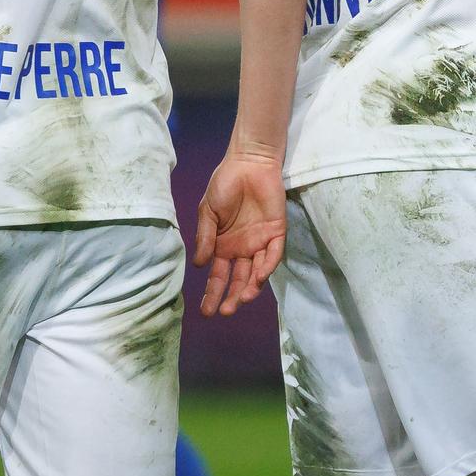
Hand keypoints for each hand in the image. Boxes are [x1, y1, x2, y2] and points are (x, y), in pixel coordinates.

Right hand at [193, 148, 286, 317]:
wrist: (248, 163)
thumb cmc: (225, 184)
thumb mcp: (207, 211)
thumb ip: (205, 236)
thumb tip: (200, 265)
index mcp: (223, 246)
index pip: (218, 276)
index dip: (212, 294)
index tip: (205, 312)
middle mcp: (241, 249)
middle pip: (238, 280)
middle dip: (232, 297)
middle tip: (226, 312)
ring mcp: (259, 242)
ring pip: (257, 273)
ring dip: (250, 288)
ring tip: (242, 299)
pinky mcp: (276, 233)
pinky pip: (273, 254)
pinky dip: (267, 267)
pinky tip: (258, 277)